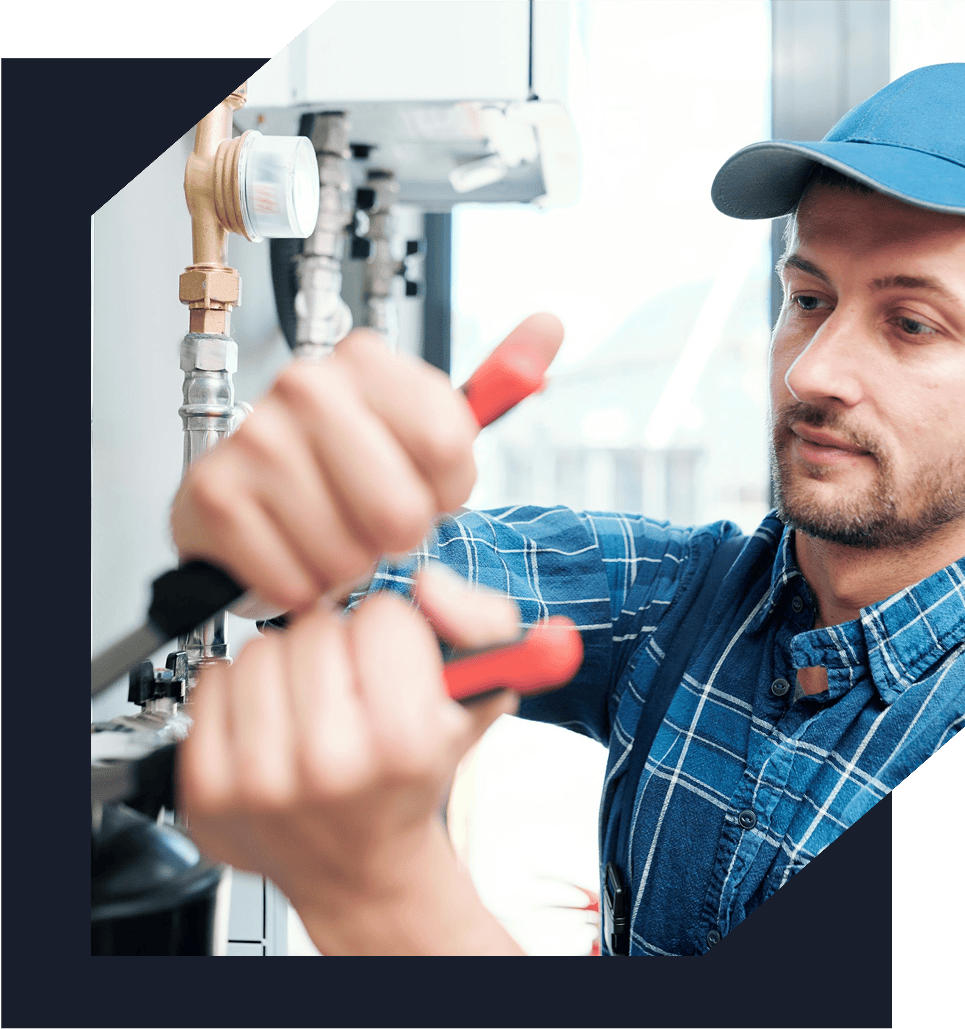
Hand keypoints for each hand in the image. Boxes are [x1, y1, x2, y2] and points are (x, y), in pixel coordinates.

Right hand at [170, 313, 563, 614]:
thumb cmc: (349, 471)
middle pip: (401, 511)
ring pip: (347, 554)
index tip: (421, 485)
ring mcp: (256, 438)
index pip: (448, 446)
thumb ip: (498, 380)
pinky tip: (288, 551)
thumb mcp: (432, 426)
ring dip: (345, 565)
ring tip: (325, 532)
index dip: (444, 491)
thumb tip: (553, 324)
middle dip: (395, 538)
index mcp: (368, 362)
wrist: (259, 505)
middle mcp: (307, 386)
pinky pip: (293, 580)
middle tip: (368, 519)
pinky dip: (300, 585)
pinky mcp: (214, 495)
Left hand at [177, 564, 526, 954]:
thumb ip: (481, 621)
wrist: (360, 869)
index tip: (394, 667)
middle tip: (351, 691)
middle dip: (336, 648)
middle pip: (315, 628)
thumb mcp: (478, 697)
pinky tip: (270, 724)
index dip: (392, 634)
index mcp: (404, 742)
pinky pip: (211, 683)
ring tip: (310, 708)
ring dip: (285, 667)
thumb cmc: (414, 777)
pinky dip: (239, 693)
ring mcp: (261, 781)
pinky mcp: (208, 788)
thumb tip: (428, 585)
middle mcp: (328, 765)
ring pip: (258, 650)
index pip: (381, 616)